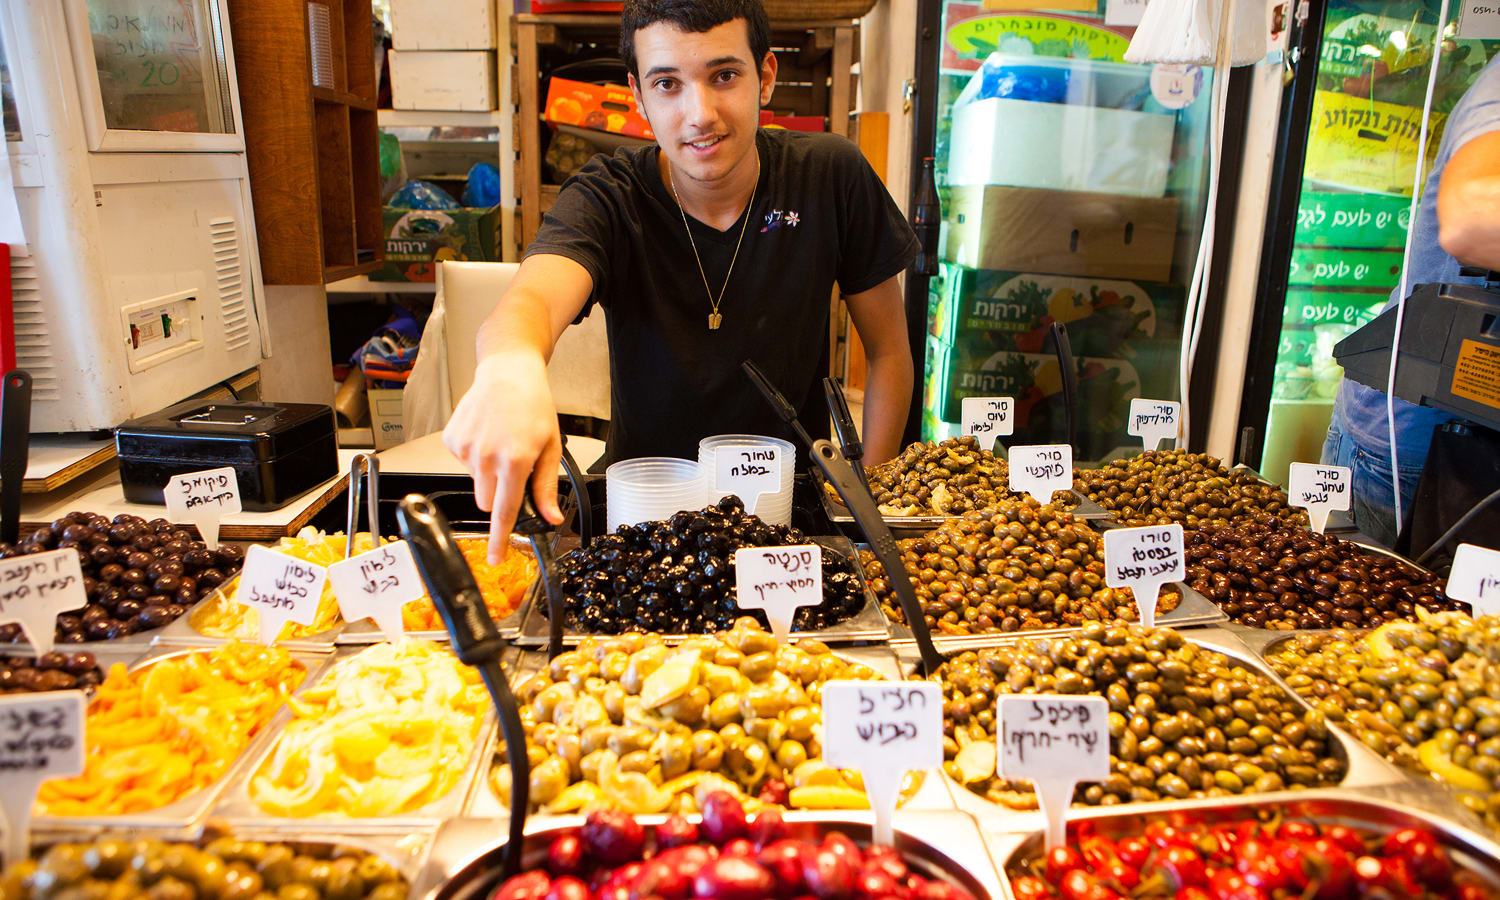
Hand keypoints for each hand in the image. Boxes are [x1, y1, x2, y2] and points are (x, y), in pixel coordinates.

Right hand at [443, 352, 565, 562]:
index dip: (499, 539)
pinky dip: (475, 456)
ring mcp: (466, 448)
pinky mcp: (452, 439)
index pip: (504, 511)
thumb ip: (546, 486)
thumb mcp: (550, 446)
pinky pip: (463, 464)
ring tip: (500, 443)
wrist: (507, 372)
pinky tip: (486, 434)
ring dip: (487, 474)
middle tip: (513, 466)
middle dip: (499, 493)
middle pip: (487, 501)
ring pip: (476, 483)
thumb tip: (550, 518)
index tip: (494, 558)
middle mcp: (487, 457)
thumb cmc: (533, 405)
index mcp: (515, 461)